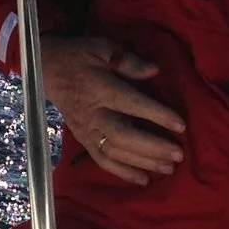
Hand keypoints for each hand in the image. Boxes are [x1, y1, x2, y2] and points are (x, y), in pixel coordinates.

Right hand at [42, 36, 186, 184]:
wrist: (47, 70)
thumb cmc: (80, 56)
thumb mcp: (103, 48)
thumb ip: (128, 61)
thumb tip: (155, 70)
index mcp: (101, 88)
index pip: (132, 104)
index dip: (157, 115)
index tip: (181, 125)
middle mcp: (94, 114)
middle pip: (124, 136)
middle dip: (152, 147)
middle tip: (178, 154)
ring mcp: (87, 131)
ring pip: (115, 152)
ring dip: (143, 163)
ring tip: (169, 169)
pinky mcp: (83, 141)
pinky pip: (103, 161)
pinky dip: (123, 173)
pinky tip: (144, 180)